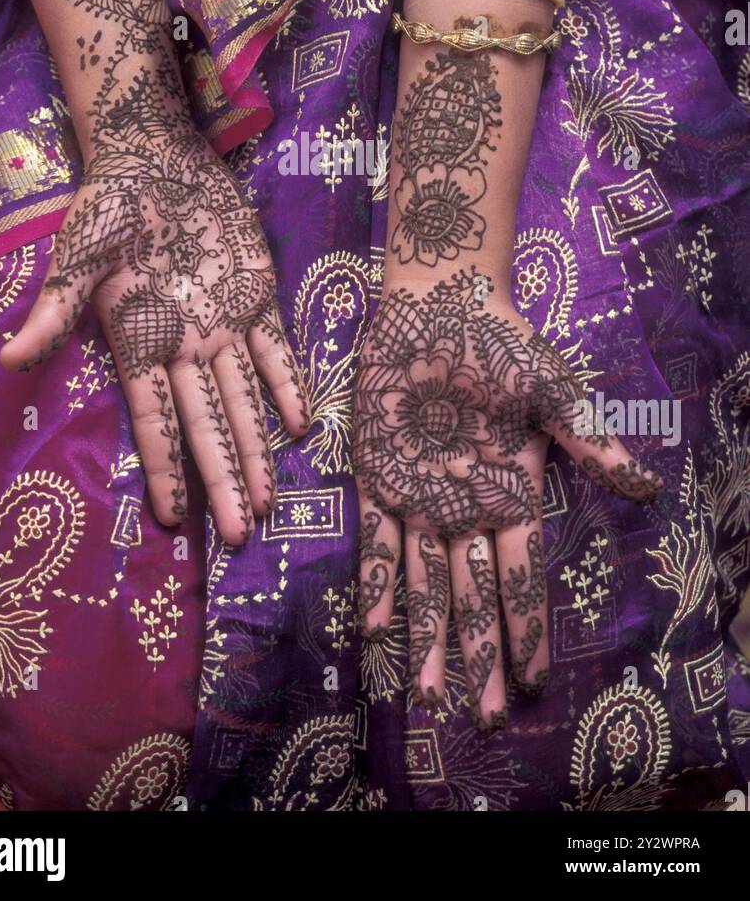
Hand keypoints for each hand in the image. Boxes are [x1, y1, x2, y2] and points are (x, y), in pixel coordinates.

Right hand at [1, 128, 309, 541]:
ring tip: (270, 503)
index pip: (155, 419)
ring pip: (244, 399)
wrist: (154, 158)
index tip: (173, 521)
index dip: (167, 467)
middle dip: (223, 479)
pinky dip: (288, 381)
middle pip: (208, 424)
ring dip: (257, 448)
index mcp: (139, 342)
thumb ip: (55, 311)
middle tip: (242, 536)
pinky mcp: (253, 295)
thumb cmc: (108, 206)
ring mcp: (222, 323)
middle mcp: (184, 345)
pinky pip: (274, 348)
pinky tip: (302, 424)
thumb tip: (9, 361)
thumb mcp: (78, 256)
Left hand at [353, 270, 662, 727]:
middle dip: (477, 654)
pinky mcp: (379, 478)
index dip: (525, 630)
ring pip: (425, 583)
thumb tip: (648, 488)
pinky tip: (376, 626)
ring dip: (427, 635)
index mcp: (513, 496)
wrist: (440, 307)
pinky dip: (376, 581)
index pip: (521, 579)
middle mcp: (466, 509)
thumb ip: (590, 443)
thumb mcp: (554, 394)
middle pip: (474, 597)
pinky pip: (376, 540)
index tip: (531, 681)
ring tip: (427, 694)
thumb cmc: (503, 346)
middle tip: (478, 716)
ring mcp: (421, 498)